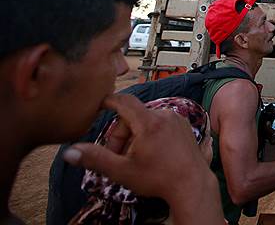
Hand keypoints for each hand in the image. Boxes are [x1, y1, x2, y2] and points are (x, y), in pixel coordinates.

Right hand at [62, 94, 216, 204]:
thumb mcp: (122, 171)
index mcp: (149, 122)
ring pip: (147, 120)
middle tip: (117, 156)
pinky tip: (151, 153)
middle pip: (133, 116)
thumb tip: (69, 153)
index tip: (98, 104)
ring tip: (135, 157)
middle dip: (121, 134)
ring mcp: (177, 119)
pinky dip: (151, 134)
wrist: (192, 185)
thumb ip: (95, 159)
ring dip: (136, 135)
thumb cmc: (158, 179)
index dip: (108, 101)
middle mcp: (165, 115)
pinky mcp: (184, 126)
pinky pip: (161, 123)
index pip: (124, 101)